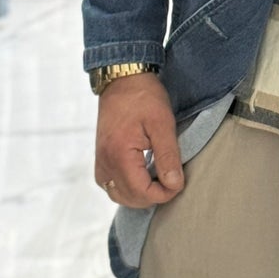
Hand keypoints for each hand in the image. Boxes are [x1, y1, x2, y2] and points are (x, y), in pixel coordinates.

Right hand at [94, 74, 184, 206]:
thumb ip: (168, 157)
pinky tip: (141, 177)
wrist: (122, 79)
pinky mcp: (100, 157)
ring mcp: (100, 160)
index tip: (178, 182)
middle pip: (129, 198)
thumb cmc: (143, 97)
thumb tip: (174, 184)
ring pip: (117, 195)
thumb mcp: (162, 124)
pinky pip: (110, 185)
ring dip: (139, 195)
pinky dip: (126, 188)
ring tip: (157, 181)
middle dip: (153, 196)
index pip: (141, 192)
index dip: (163, 194)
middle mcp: (105, 161)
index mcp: (119, 154)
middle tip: (171, 181)